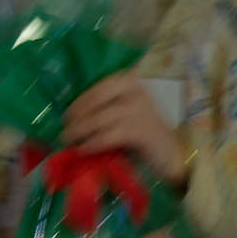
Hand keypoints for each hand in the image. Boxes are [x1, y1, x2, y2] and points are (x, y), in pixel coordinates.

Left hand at [62, 73, 189, 188]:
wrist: (172, 154)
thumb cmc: (143, 134)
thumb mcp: (123, 115)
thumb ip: (104, 111)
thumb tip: (72, 118)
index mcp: (132, 83)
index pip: (100, 86)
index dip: (81, 100)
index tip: (66, 115)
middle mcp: (138, 91)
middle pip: (99, 98)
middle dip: (79, 114)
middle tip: (64, 130)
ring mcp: (142, 110)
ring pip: (102, 117)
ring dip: (81, 129)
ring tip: (68, 140)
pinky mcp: (143, 131)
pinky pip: (111, 135)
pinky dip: (95, 142)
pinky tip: (84, 149)